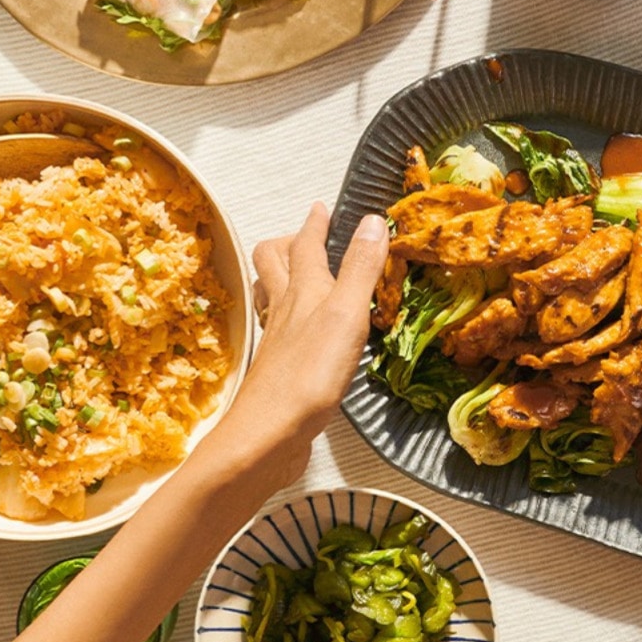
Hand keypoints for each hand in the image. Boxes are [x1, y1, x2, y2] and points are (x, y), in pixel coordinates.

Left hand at [217, 203, 387, 482]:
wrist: (270, 434)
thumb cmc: (310, 374)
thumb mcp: (346, 314)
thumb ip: (360, 268)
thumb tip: (371, 221)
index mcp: (302, 290)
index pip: (305, 245)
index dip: (314, 224)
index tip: (321, 208)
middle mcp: (285, 310)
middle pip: (272, 263)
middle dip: (287, 243)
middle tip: (305, 237)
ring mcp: (278, 340)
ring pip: (271, 295)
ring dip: (281, 277)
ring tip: (296, 275)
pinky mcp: (280, 370)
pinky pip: (280, 331)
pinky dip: (288, 319)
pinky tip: (301, 332)